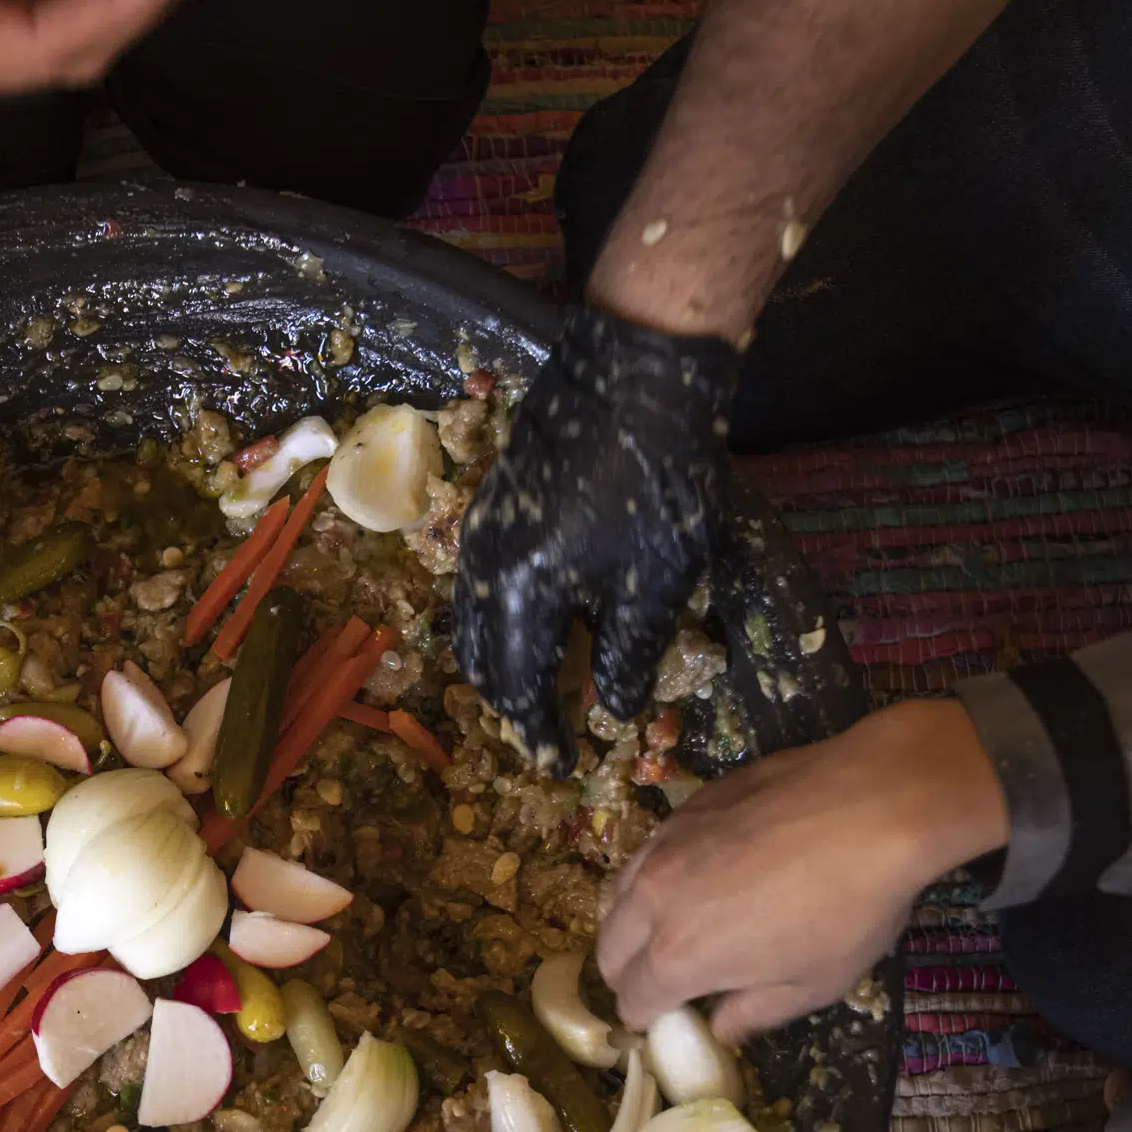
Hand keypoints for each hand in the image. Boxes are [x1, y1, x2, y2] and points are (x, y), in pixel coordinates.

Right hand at [453, 306, 740, 771]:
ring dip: (501, 659)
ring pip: (474, 618)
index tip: (563, 762)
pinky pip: (481, 582)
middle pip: (480, 657)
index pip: (518, 686)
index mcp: (519, 597)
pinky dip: (501, 617)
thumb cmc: (656, 481)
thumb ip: (629, 654)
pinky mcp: (495, 501)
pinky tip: (541, 616)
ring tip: (543, 680)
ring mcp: (482, 530)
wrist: (636, 369)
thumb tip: (613, 712)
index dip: (541, 731)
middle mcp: (483, 568)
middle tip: (548, 728)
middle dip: (511, 700)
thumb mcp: (657, 581)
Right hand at [597, 698, 1004, 1037]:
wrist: (874, 805)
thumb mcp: (813, 984)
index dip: (648, 1018)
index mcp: (679, 957)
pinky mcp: (684, 808)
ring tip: (670, 927)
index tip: (670, 1018)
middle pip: (609, 949)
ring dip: (632, 923)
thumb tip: (719, 1026)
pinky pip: (645, 853)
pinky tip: (696, 875)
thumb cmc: (849, 908)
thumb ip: (753, 1013)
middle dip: (628, 973)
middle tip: (665, 979)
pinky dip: (653, 877)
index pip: (633, 1000)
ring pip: (617, 895)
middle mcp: (653, 899)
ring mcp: (663, 845)